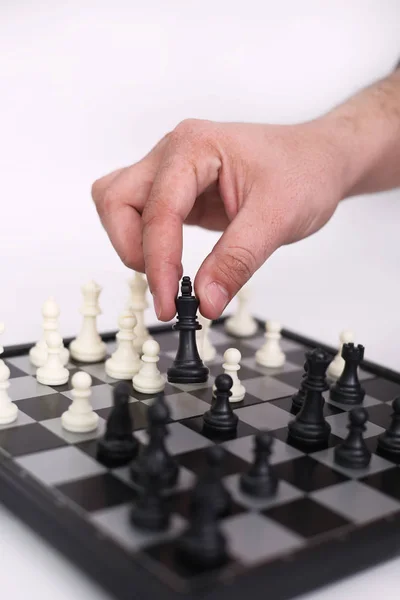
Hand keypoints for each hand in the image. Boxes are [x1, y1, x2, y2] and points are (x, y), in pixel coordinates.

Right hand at [92, 118, 347, 320]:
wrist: (318, 160)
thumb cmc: (304, 172)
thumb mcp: (277, 219)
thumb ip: (236, 261)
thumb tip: (205, 301)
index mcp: (195, 147)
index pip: (159, 210)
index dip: (159, 263)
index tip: (169, 303)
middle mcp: (173, 153)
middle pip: (117, 199)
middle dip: (133, 249)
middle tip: (165, 286)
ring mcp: (171, 171)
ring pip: (118, 205)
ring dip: (132, 244)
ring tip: (168, 273)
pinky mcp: (177, 192)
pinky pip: (139, 215)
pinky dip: (146, 242)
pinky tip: (171, 262)